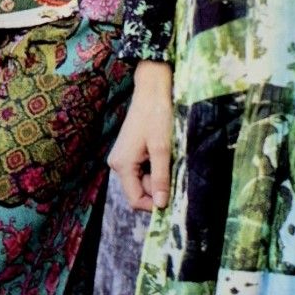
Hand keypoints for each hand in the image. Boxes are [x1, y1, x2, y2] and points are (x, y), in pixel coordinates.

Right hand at [108, 61, 173, 211]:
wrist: (152, 89)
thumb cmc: (157, 115)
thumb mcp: (162, 149)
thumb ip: (161, 178)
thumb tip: (162, 205)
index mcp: (122, 165)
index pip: (135, 200)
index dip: (154, 204)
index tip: (173, 199)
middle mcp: (118, 164)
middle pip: (139, 190)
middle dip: (159, 187)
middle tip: (176, 172)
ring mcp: (123, 157)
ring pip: (143, 179)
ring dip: (159, 175)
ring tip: (171, 159)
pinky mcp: (130, 151)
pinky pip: (143, 168)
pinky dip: (156, 166)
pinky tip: (165, 153)